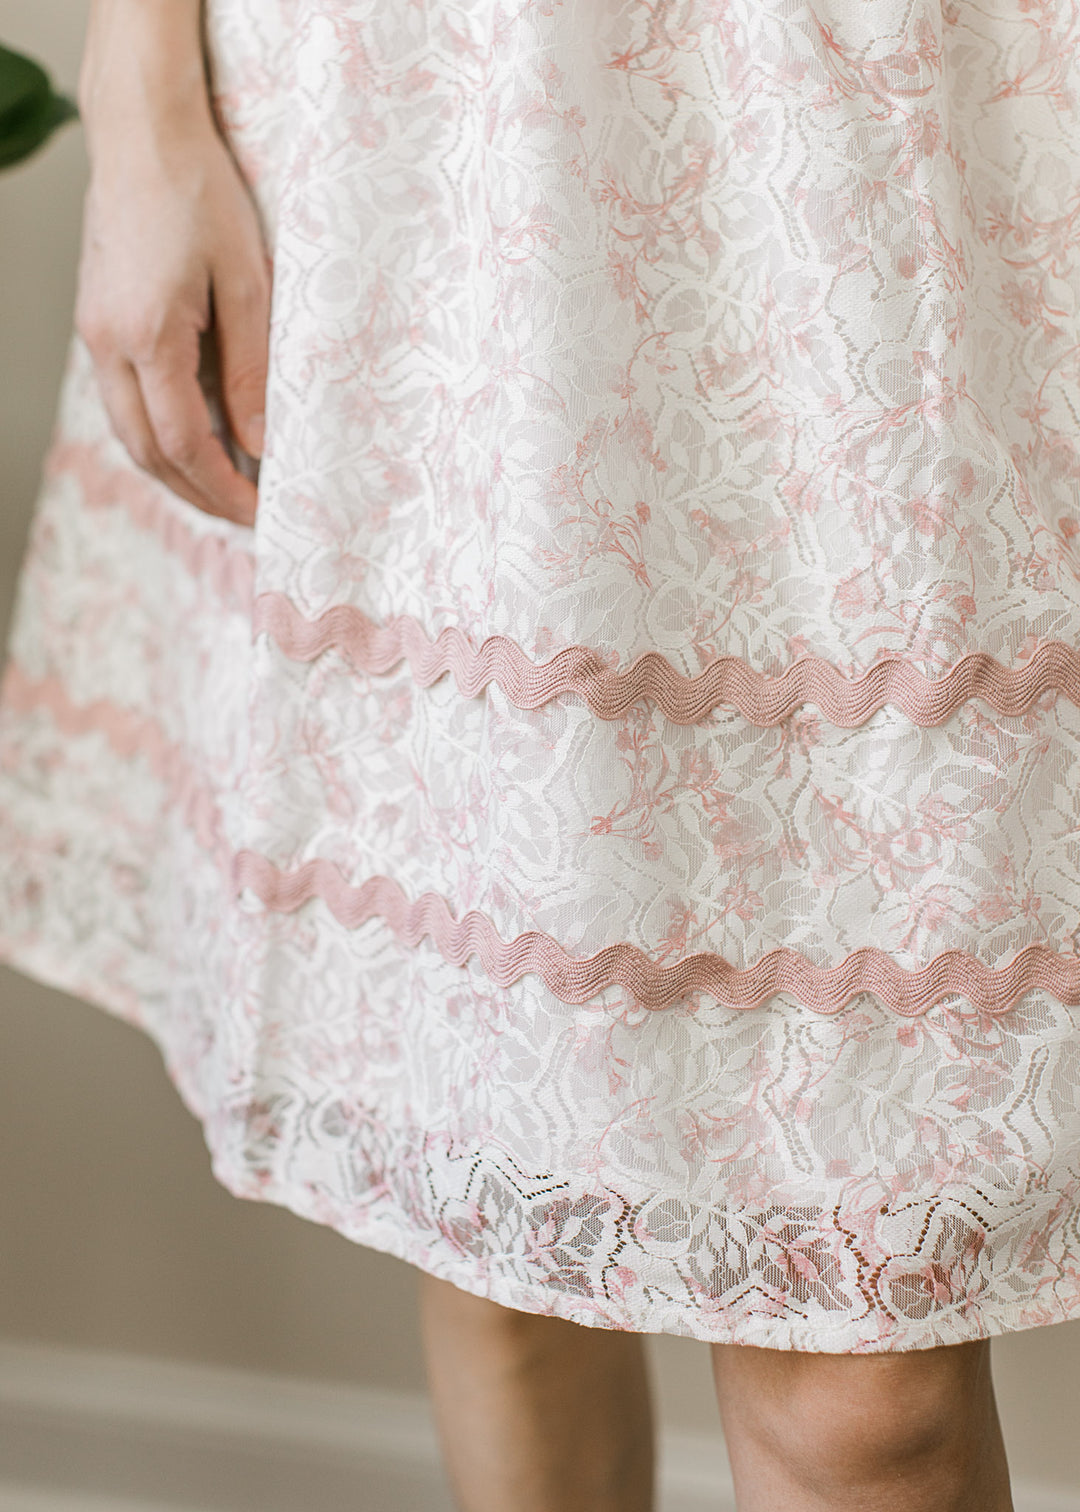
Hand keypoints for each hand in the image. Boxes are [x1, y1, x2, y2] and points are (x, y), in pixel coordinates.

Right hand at [75, 30, 269, 526]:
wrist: (142, 134)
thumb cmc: (200, 194)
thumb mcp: (247, 285)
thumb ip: (251, 372)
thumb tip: (259, 444)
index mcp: (147, 336)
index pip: (184, 444)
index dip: (224, 490)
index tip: (261, 513)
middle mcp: (108, 343)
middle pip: (148, 453)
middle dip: (198, 496)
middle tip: (246, 518)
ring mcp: (95, 334)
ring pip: (130, 433)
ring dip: (175, 472)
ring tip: (224, 492)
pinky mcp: (98, 322)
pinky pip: (124, 402)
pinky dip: (159, 435)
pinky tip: (195, 442)